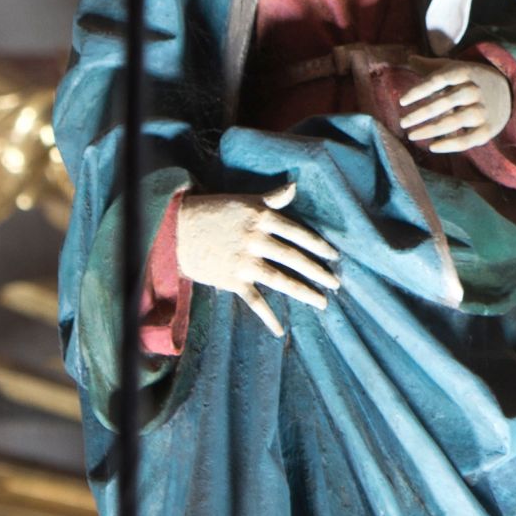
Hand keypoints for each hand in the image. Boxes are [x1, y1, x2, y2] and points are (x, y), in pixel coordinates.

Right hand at [173, 178, 337, 339]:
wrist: (178, 231)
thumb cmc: (216, 212)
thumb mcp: (246, 200)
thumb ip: (273, 198)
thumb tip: (295, 186)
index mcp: (262, 218)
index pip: (298, 233)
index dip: (319, 246)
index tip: (335, 257)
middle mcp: (256, 239)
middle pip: (293, 258)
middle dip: (317, 272)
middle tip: (336, 284)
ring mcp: (243, 261)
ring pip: (279, 279)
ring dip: (302, 292)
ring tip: (321, 302)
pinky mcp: (231, 280)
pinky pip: (253, 300)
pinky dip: (266, 316)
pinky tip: (279, 329)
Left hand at [400, 60, 512, 156]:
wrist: (509, 91)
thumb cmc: (472, 80)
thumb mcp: (456, 68)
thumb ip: (431, 66)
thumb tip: (408, 58)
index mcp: (466, 72)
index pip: (439, 80)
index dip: (419, 90)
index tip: (401, 101)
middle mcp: (475, 90)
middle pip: (445, 102)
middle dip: (421, 113)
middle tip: (402, 122)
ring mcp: (483, 110)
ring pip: (455, 121)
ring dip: (431, 129)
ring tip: (412, 135)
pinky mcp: (488, 129)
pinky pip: (468, 139)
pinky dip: (450, 145)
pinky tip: (432, 147)